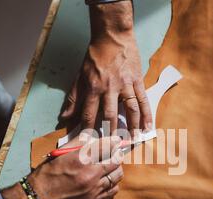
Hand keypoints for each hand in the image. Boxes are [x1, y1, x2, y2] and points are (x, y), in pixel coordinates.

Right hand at [1, 137, 123, 198]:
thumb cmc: (46, 176)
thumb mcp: (59, 154)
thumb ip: (77, 144)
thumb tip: (91, 135)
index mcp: (81, 159)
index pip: (106, 145)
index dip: (114, 141)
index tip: (116, 141)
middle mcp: (91, 173)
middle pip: (116, 160)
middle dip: (117, 154)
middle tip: (115, 153)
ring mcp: (95, 189)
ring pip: (117, 175)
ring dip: (116, 169)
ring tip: (111, 167)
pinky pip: (113, 190)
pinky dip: (113, 183)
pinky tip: (108, 181)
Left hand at [60, 1, 151, 136]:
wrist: (112, 37)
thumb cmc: (95, 56)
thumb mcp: (80, 75)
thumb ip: (73, 97)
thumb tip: (65, 116)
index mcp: (94, 87)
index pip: (89, 113)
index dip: (88, 130)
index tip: (88, 143)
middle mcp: (110, 88)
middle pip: (110, 115)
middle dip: (111, 132)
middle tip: (112, 147)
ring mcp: (125, 84)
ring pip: (130, 109)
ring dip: (132, 126)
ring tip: (132, 140)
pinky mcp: (137, 81)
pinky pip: (143, 100)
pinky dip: (147, 114)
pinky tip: (148, 126)